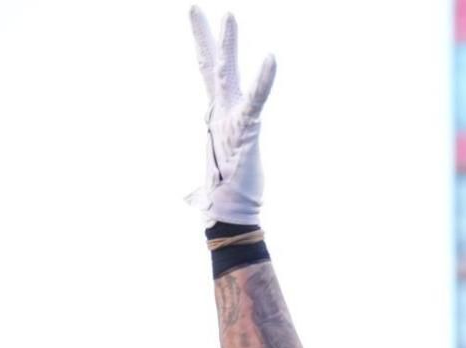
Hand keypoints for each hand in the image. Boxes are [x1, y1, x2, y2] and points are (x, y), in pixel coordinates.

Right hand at [189, 6, 274, 226]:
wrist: (232, 210)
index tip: (198, 20)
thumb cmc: (231, 187)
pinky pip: (256, 99)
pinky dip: (264, 80)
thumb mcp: (230, 156)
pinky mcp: (246, 129)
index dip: (203, 45)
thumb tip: (206, 160)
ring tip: (229, 15)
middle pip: (211, 65)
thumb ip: (223, 145)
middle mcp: (221, 111)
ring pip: (228, 74)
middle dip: (205, 36)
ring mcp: (231, 118)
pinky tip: (271, 58)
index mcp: (219, 113)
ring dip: (228, 45)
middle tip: (195, 6)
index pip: (208, 72)